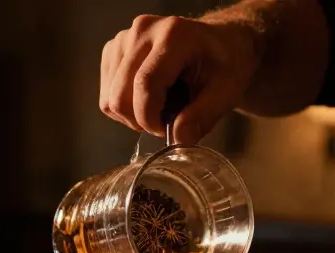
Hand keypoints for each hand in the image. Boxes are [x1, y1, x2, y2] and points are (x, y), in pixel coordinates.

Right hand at [99, 13, 260, 144]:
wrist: (219, 44)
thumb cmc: (225, 64)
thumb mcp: (227, 91)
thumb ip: (203, 116)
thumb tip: (178, 140)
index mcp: (173, 35)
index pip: (145, 84)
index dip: (151, 118)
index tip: (168, 131)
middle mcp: (142, 30)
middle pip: (120, 94)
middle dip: (142, 120)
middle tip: (168, 121)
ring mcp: (123, 38)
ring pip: (110, 98)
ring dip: (133, 116)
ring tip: (161, 106)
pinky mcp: (113, 50)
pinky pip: (107, 95)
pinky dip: (125, 108)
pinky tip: (148, 99)